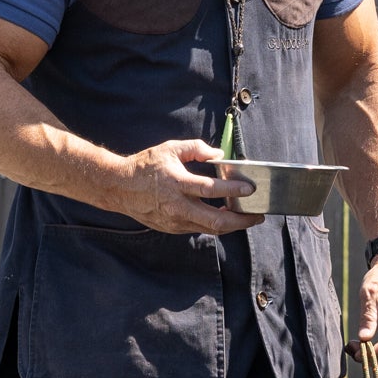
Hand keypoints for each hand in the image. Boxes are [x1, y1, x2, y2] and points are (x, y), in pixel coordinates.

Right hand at [118, 138, 256, 234]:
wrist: (119, 188)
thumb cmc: (145, 166)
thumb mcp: (170, 149)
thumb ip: (195, 148)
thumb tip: (218, 154)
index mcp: (177, 183)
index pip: (211, 190)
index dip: (233, 190)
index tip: (250, 189)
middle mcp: (178, 206)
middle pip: (216, 220)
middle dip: (241, 220)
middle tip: (258, 215)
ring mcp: (176, 221)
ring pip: (211, 229)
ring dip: (232, 224)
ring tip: (247, 217)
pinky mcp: (173, 228)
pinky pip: (200, 228)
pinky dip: (215, 224)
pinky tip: (225, 216)